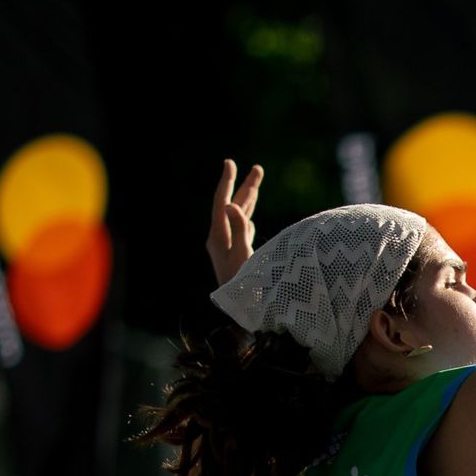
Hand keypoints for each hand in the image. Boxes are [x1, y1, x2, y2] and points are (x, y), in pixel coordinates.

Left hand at [207, 159, 263, 284]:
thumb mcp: (242, 255)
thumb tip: (231, 204)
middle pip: (233, 207)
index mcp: (218, 237)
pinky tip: (249, 217)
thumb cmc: (244, 285)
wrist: (242, 312)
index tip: (231, 163)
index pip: (222, 203)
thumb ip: (238, 229)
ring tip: (257, 183)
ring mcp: (229, 247)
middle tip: (257, 168)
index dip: (228, 182)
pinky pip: (243, 230)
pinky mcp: (237, 255)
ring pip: (240, 217)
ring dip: (249, 200)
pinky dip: (248, 218)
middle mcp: (221, 239)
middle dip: (245, 187)